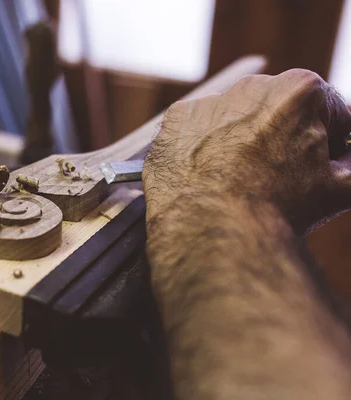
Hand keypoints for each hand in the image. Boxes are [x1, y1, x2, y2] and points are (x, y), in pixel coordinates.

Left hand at [143, 69, 350, 232]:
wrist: (214, 229)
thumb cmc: (279, 208)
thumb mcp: (341, 186)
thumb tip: (344, 160)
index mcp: (300, 89)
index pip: (330, 112)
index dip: (330, 144)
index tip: (318, 166)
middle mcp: (252, 85)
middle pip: (279, 113)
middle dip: (283, 139)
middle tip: (277, 177)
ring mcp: (209, 101)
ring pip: (236, 121)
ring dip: (241, 142)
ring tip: (239, 181)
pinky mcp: (175, 121)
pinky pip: (197, 131)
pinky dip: (203, 149)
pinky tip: (209, 175)